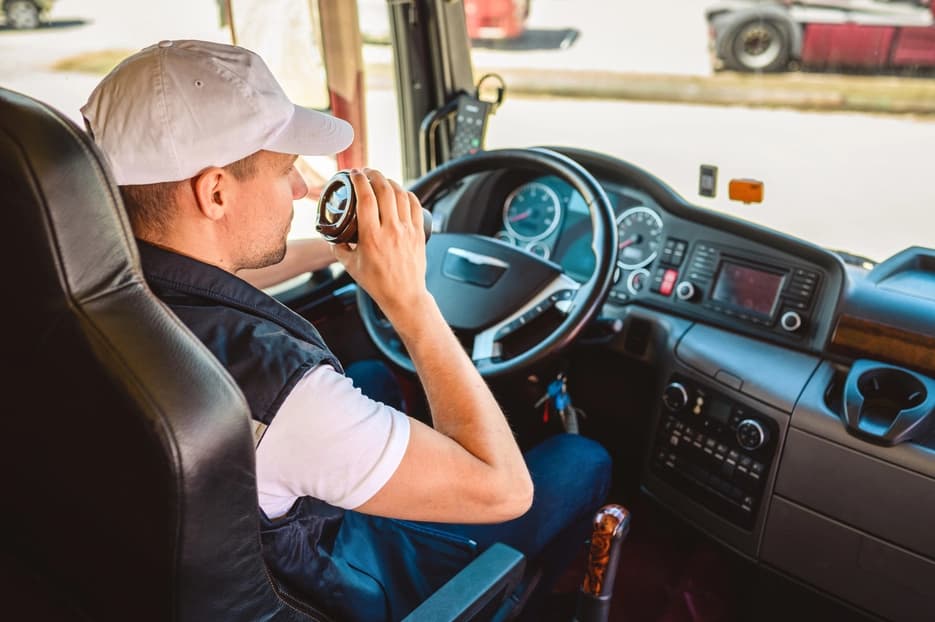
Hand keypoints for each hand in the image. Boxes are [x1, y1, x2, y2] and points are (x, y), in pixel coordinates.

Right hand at [332, 169, 430, 319]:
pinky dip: (406, 193)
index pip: (365, 199)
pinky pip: (415, 205)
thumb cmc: (377, 283)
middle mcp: (391, 231)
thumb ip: (337, 247)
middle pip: (384, 190)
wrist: (403, 295)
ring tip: (380, 180)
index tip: (353, 174)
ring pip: (400, 194)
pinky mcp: (418, 233)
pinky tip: (399, 191)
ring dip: (389, 182)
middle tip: (366, 172)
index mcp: (371, 237)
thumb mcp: (350, 265)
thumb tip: (331, 234)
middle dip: (374, 175)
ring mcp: (407, 231)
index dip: (359, 181)